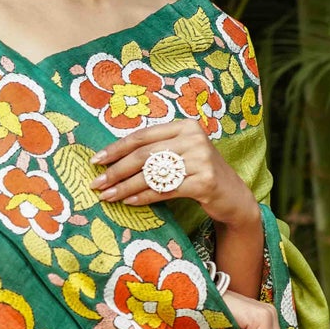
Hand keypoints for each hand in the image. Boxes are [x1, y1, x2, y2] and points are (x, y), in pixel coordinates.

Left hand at [90, 118, 258, 228]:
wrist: (233, 196)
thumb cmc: (199, 174)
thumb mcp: (181, 154)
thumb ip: (156, 150)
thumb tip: (112, 160)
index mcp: (185, 125)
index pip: (142, 135)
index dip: (116, 148)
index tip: (96, 161)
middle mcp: (194, 138)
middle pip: (145, 155)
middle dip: (116, 170)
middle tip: (97, 184)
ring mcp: (201, 160)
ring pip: (152, 174)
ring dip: (125, 187)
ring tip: (107, 196)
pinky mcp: (205, 182)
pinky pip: (165, 190)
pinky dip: (144, 197)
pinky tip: (129, 202)